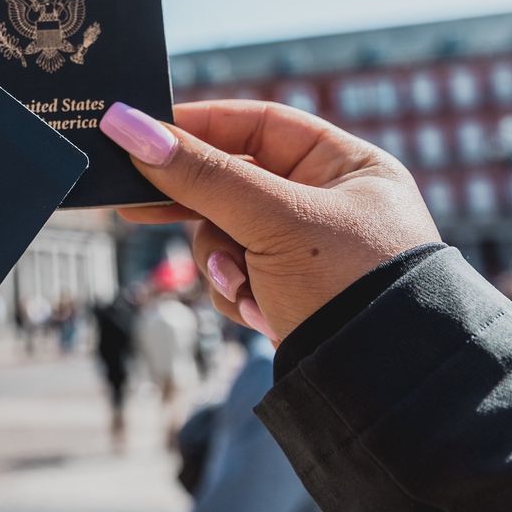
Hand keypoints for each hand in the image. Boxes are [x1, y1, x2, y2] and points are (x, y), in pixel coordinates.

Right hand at [100, 100, 440, 339]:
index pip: (259, 125)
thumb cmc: (348, 284)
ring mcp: (304, 251)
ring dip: (221, 262)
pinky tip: (260, 312)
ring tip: (243, 286)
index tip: (143, 134)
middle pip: (232, 183)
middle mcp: (326, 203)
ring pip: (223, 235)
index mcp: (345, 166)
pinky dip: (237, 293)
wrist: (383, 386)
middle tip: (133, 205)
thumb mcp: (272, 220)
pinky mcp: (287, 293)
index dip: (200, 126)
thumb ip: (200, 174)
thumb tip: (128, 127)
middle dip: (196, 207)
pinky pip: (234, 276)